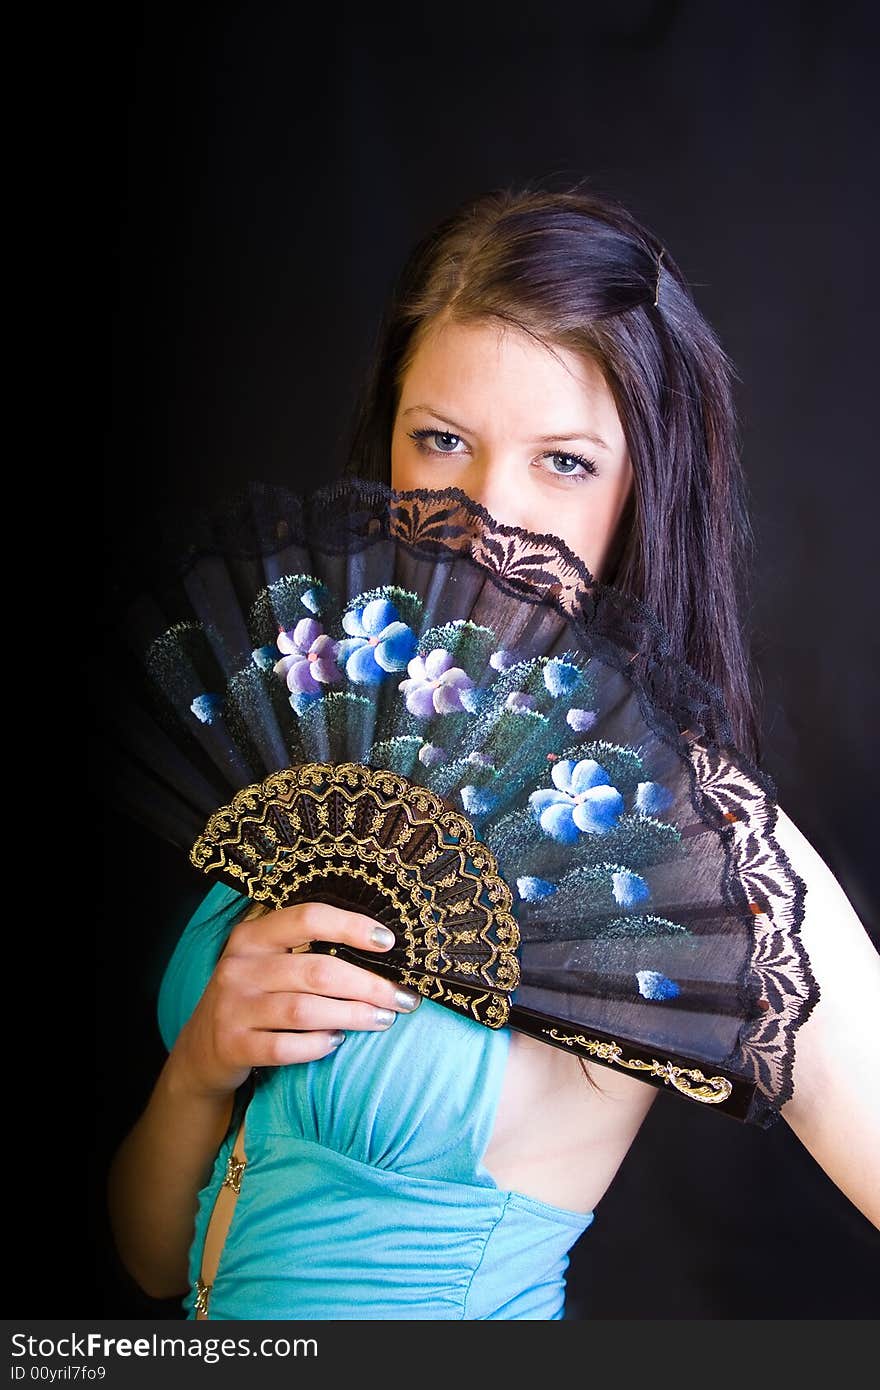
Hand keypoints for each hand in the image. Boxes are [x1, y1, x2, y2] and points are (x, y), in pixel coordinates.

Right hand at [167, 902, 419, 1099]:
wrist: (201, 1049)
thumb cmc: (252, 996)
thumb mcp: (265, 962)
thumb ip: (304, 949)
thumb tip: (378, 948)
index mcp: (252, 936)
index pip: (307, 918)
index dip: (351, 926)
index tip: (388, 941)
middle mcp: (239, 967)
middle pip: (318, 971)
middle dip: (369, 985)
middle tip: (403, 997)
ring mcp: (233, 1008)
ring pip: (306, 1011)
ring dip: (353, 1015)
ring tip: (384, 1019)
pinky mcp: (233, 1046)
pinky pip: (286, 1047)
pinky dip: (318, 1045)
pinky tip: (338, 1042)